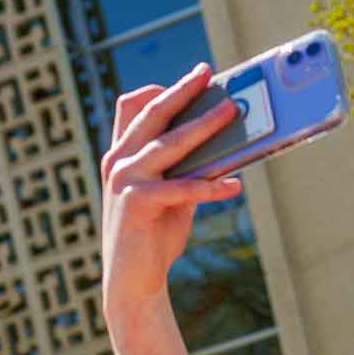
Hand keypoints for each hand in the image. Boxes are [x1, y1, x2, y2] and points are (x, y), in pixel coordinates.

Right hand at [99, 65, 245, 316]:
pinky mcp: (135, 202)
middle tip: (208, 74)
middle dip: (183, 90)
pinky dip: (211, 186)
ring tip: (232, 114)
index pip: (133, 107)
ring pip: (169, 143)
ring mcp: (124, 180)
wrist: (133, 280)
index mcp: (122, 154)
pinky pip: (181, 187)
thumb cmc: (155, 234)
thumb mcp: (174, 194)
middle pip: (152, 113)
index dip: (163, 89)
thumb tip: (227, 148)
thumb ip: (188, 169)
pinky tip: (235, 185)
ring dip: (204, 126)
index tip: (195, 77)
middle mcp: (118, 161)